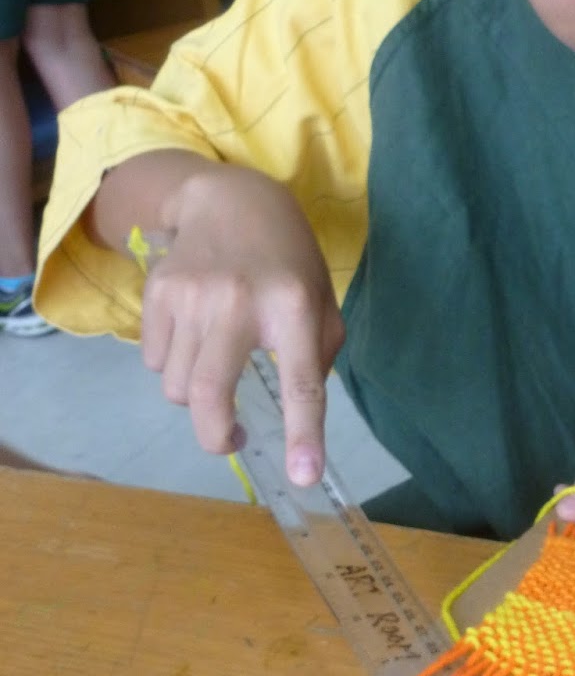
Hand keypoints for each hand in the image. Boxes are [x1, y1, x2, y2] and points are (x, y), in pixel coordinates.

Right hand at [140, 165, 344, 483]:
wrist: (231, 199)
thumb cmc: (287, 263)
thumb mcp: (321, 305)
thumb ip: (314, 361)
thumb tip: (293, 422)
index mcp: (295, 309)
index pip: (301, 382)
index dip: (303, 434)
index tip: (304, 476)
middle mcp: (240, 301)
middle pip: (207, 395)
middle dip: (215, 436)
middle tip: (230, 440)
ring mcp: (192, 295)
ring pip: (175, 386)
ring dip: (194, 395)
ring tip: (216, 363)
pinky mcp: (158, 291)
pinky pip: (152, 361)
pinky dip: (170, 365)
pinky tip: (193, 333)